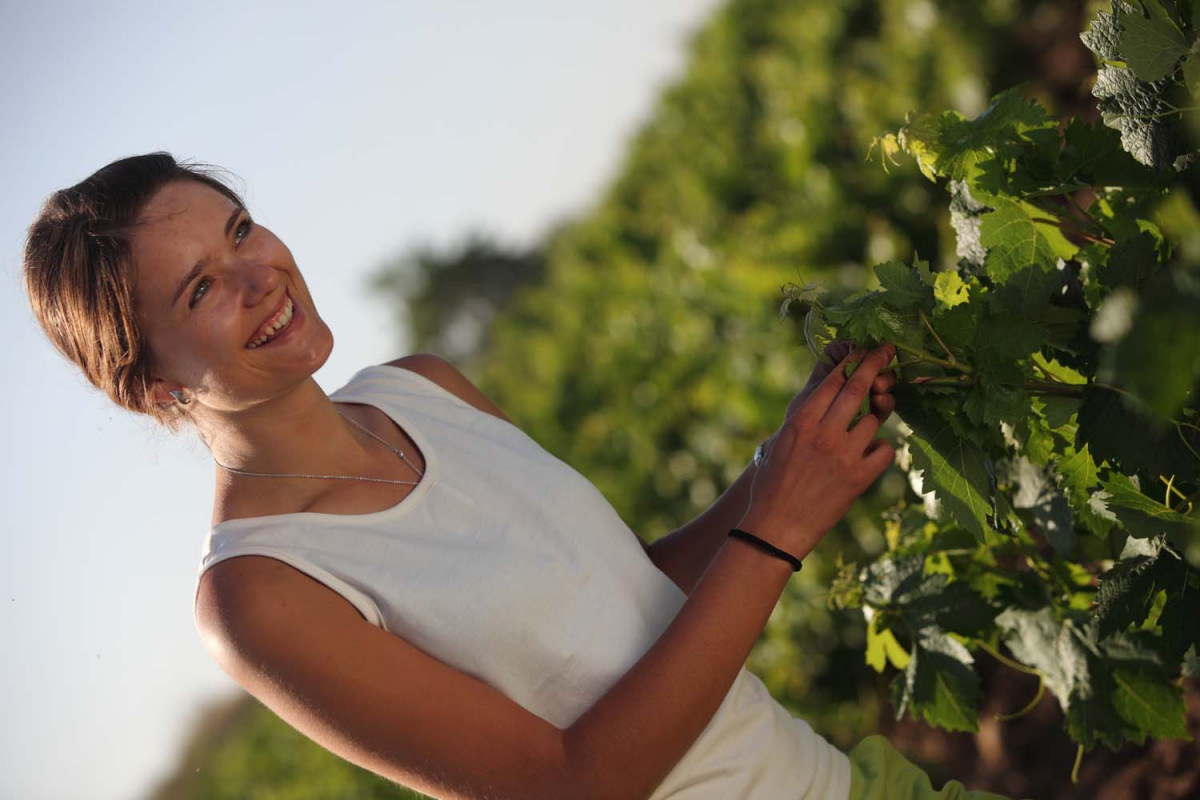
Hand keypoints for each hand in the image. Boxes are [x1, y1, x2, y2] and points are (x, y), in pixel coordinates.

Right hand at [740, 344, 897, 559]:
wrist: (776, 528)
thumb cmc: (771, 487)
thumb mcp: (779, 444)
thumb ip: (802, 421)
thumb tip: (822, 401)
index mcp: (801, 421)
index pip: (832, 380)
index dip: (850, 363)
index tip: (862, 352)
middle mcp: (824, 433)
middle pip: (857, 387)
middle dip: (875, 364)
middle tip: (887, 350)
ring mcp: (844, 455)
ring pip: (874, 420)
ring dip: (874, 418)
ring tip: (865, 425)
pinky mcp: (860, 478)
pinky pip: (885, 450)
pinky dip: (881, 449)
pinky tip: (870, 455)